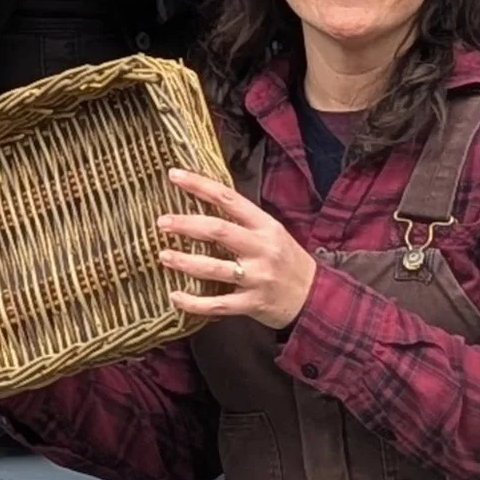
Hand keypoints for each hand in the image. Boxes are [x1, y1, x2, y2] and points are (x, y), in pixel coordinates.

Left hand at [156, 169, 318, 331]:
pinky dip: (194, 302)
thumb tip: (204, 199)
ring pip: (214, 268)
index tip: (174, 175)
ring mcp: (257, 277)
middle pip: (219, 231)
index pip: (228, 199)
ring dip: (185, 262)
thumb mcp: (273, 233)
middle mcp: (261, 249)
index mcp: (265, 226)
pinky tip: (175, 296)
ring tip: (164, 256)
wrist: (317, 297)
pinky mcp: (253, 303)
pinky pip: (218, 303)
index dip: (200, 185)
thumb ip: (243, 220)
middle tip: (162, 222)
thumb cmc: (287, 261)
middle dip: (187, 225)